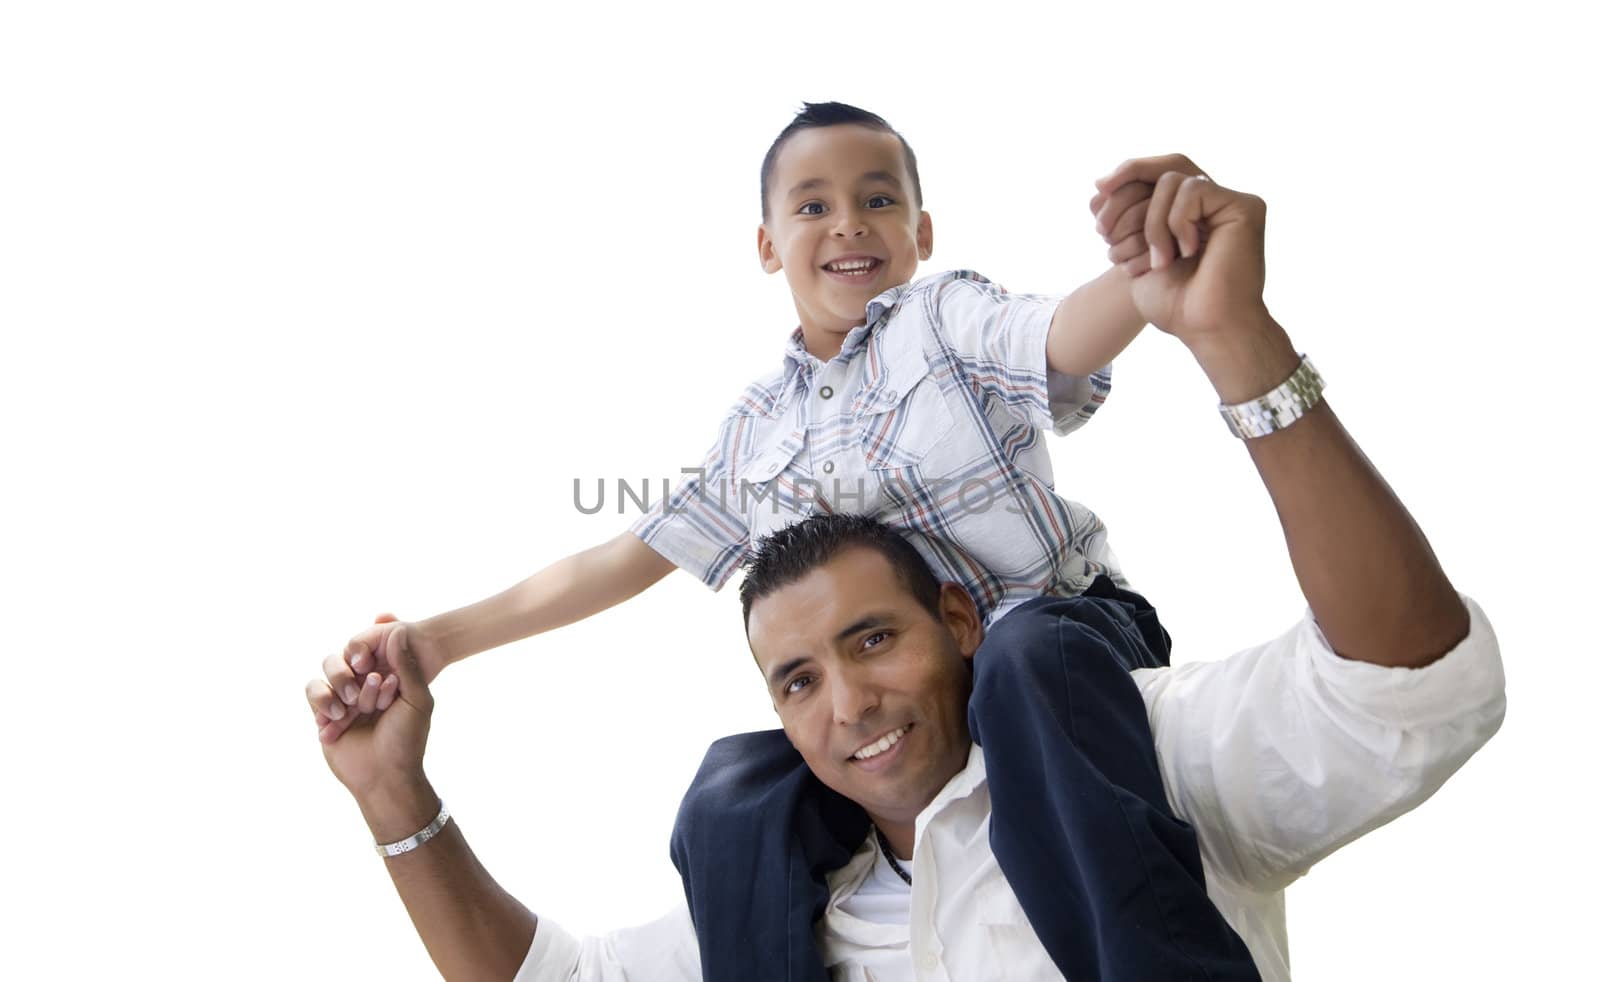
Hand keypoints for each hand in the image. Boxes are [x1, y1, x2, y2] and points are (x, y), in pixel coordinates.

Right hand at [308, 623, 433, 800]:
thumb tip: (398, 629)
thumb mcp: (416, 700)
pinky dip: (324, 702)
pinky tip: (339, 719)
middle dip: (361, 679)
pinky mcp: (324, 713)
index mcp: (390, 678)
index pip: (376, 651)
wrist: (384, 777)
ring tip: (351, 711)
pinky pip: (313, 690)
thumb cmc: (407, 740)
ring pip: (330, 669)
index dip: (377, 661)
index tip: (384, 681)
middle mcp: (366, 684)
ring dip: (341, 686)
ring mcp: (344, 697)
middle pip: (351, 657)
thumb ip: (407, 665)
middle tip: (372, 702)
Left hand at [1092, 154, 1269, 348]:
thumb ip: (1128, 220)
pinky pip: (1193, 189)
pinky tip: (1186, 252)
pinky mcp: (1244, 206)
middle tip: (1104, 222)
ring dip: (1152, 222)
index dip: (1127, 174)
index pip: (1157, 175)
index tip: (1097, 193)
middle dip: (1128, 182)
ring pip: (1173, 180)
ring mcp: (1229, 204)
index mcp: (1192, 216)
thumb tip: (1100, 185)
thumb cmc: (1177, 307)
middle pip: (1165, 166)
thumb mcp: (1139, 258)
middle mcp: (1213, 205)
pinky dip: (1176, 221)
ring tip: (1160, 260)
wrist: (1208, 330)